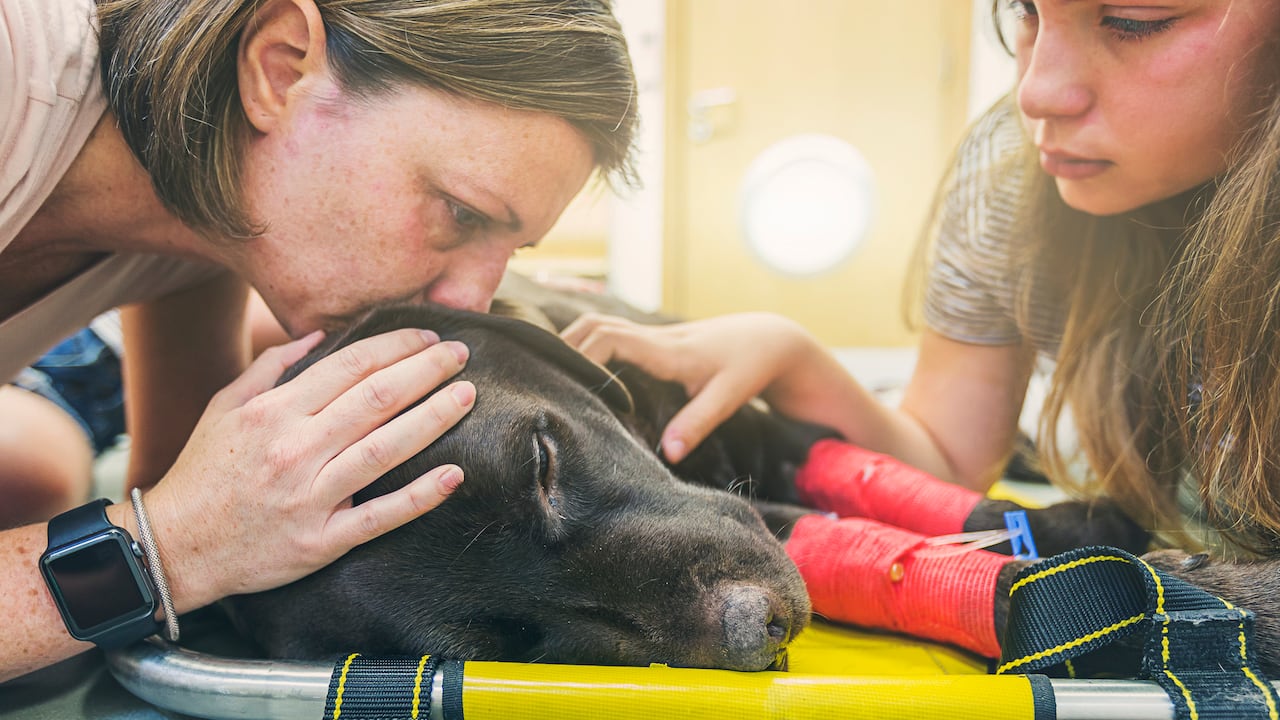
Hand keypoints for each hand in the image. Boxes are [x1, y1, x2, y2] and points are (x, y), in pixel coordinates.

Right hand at [139, 328, 474, 607]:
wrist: (174, 548)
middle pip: (376, 400)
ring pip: (384, 450)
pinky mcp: (321, 542)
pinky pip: (379, 516)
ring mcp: (310, 498)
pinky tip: (453, 474)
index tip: (428, 338)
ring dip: (432, 419)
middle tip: (461, 354)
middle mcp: (295, 450)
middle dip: (425, 372)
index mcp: (274, 413)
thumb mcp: (224, 407)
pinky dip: (419, 496)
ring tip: (466, 396)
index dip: (396, 347)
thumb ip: (271, 367)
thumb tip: (319, 335)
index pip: (350, 367)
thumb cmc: (204, 472)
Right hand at [561, 312, 815, 462]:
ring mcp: (651, 336)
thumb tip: (667, 453)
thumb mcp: (728, 398)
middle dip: (563, 346)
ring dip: (572, 342)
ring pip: (599, 324)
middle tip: (540, 378)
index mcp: (666, 349)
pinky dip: (588, 344)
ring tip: (549, 374)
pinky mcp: (653, 341)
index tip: (568, 386)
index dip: (581, 357)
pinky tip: (575, 368)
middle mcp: (652, 336)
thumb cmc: (748, 368)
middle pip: (593, 324)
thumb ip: (697, 423)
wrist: (769, 338)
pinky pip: (611, 334)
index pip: (609, 339)